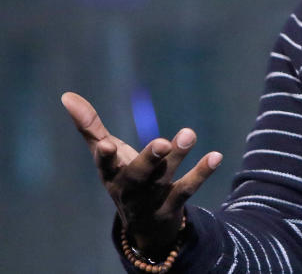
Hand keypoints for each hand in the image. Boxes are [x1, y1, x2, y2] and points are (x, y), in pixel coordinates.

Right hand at [61, 92, 221, 257]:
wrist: (143, 225)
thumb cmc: (122, 177)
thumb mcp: (105, 154)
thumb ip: (89, 126)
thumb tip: (66, 96)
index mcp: (111, 174)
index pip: (105, 165)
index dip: (105, 156)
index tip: (106, 146)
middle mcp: (130, 188)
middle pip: (138, 175)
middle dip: (149, 159)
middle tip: (162, 143)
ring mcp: (152, 199)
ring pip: (164, 178)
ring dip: (177, 157)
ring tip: (189, 134)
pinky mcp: (173, 204)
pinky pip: (187, 189)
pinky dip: (202, 172)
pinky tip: (216, 156)